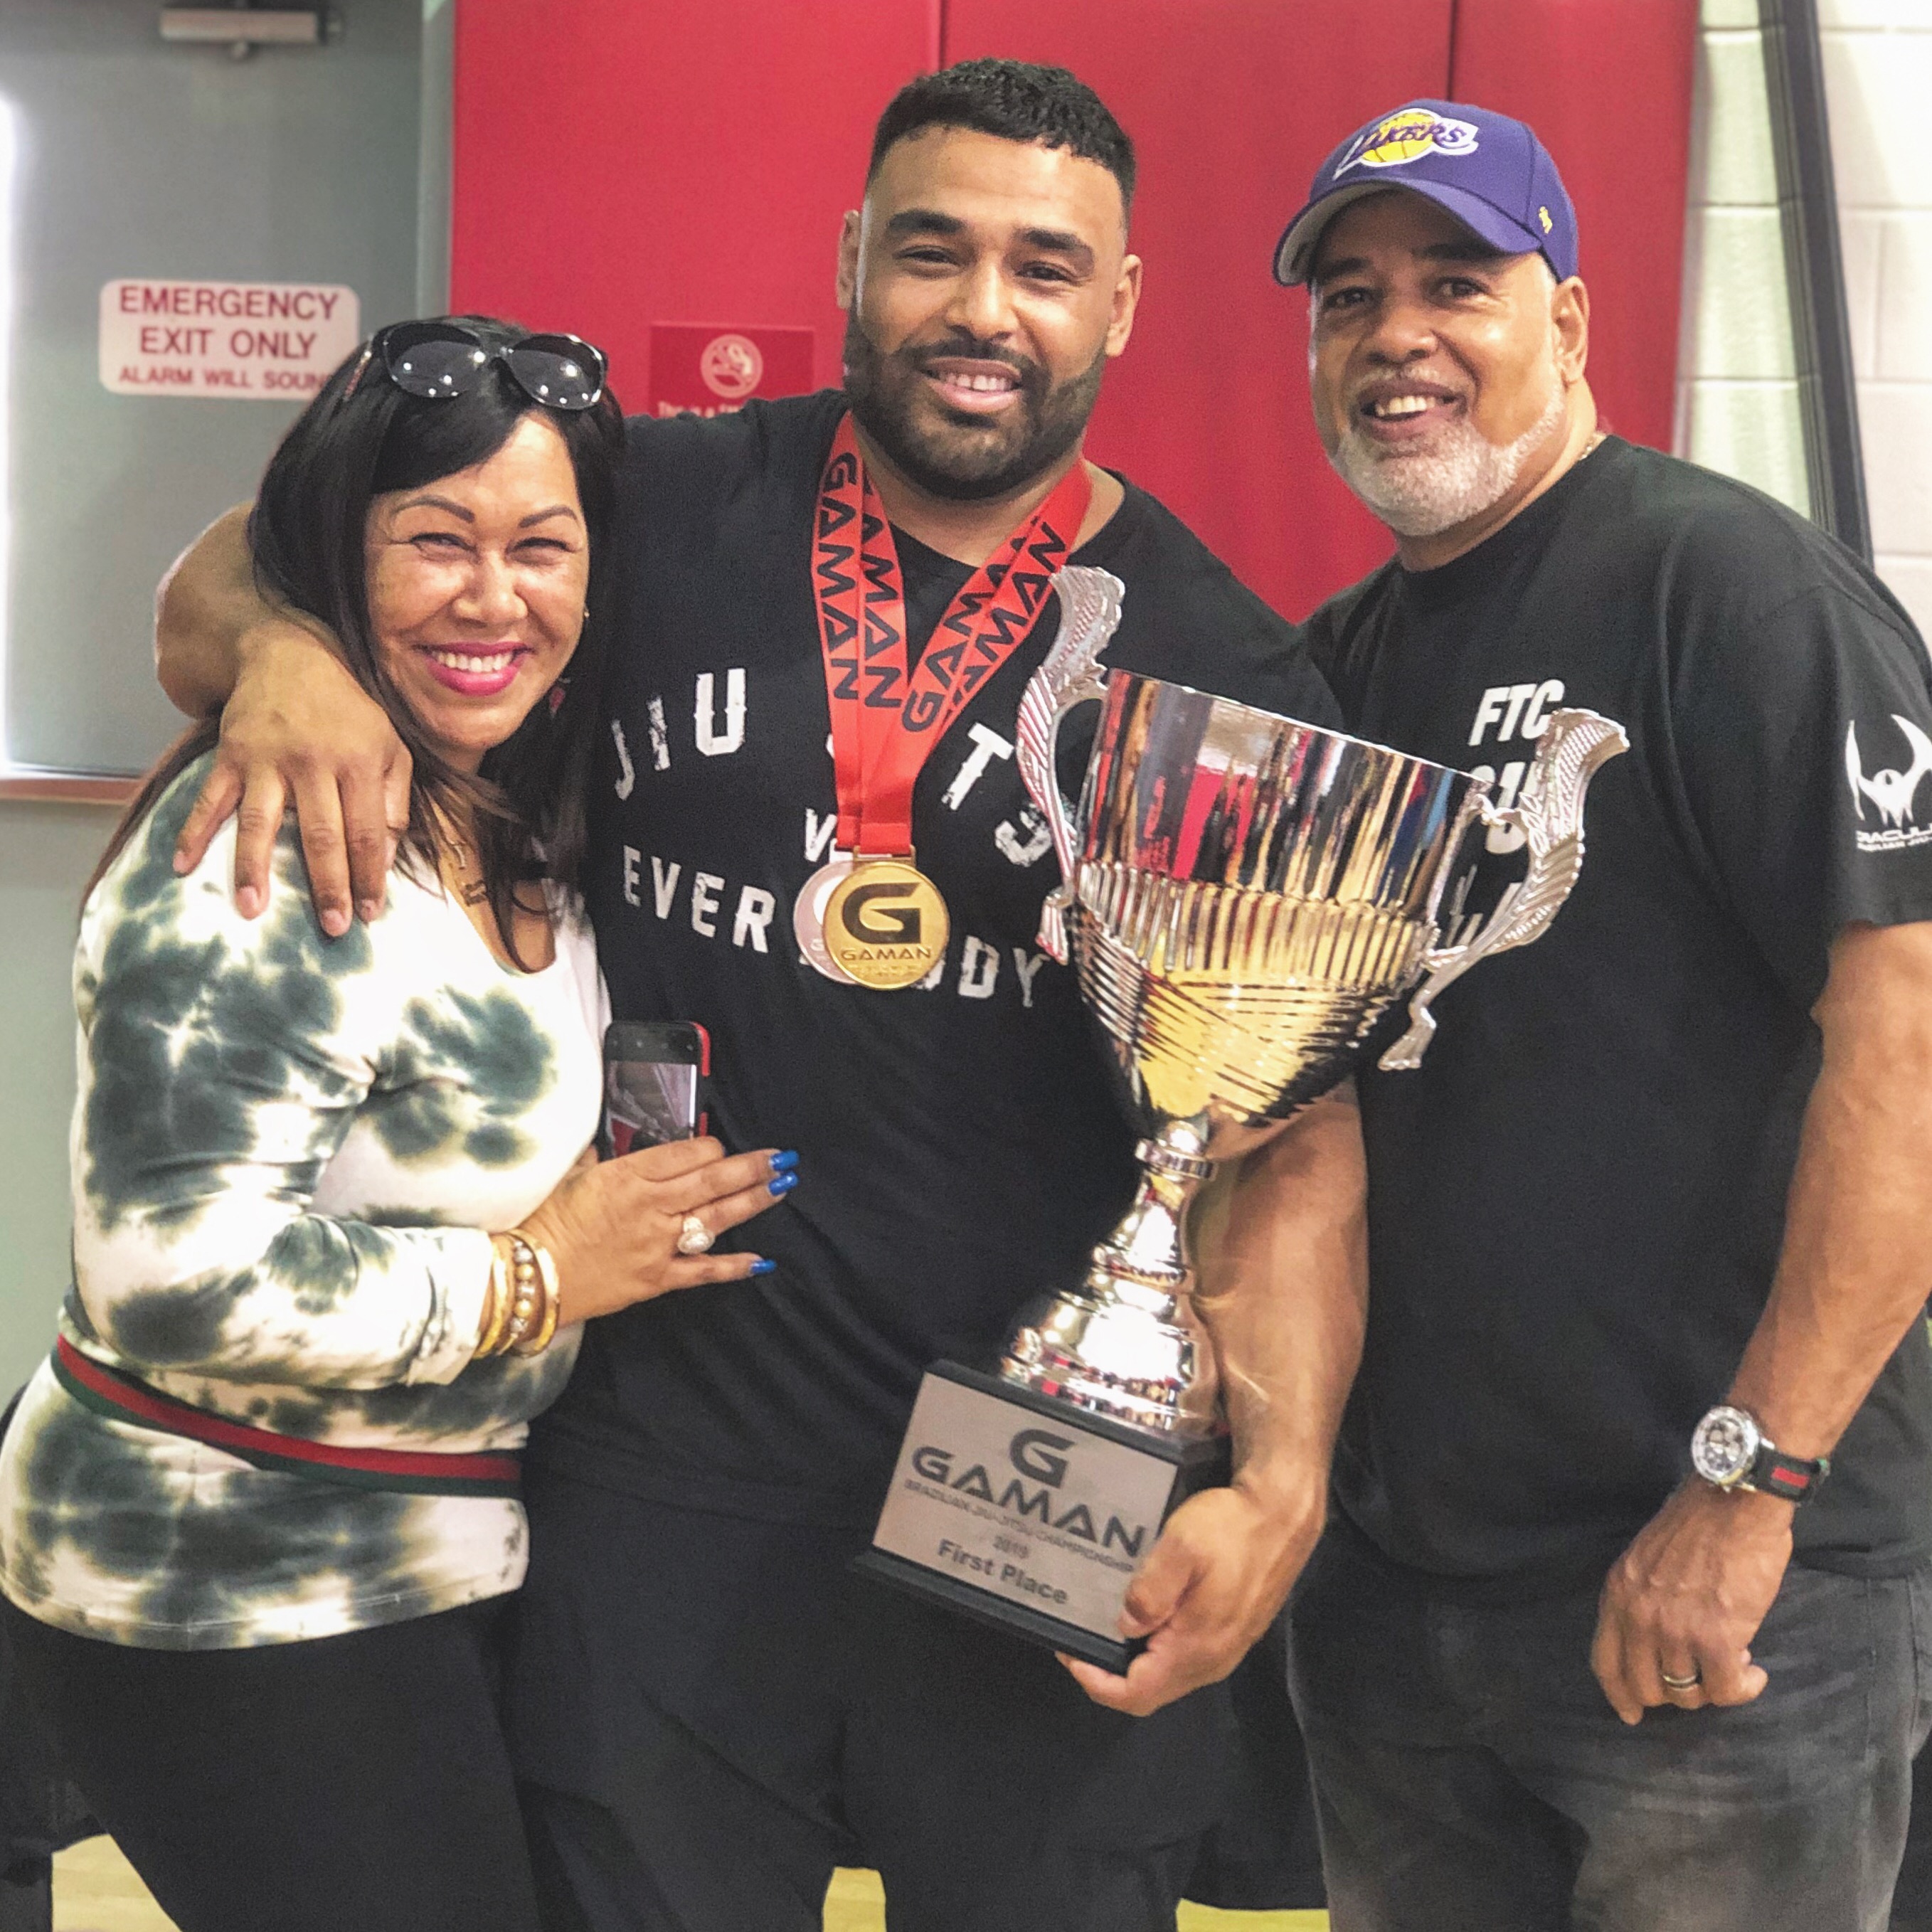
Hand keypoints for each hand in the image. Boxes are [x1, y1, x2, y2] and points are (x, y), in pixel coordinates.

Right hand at [174, 624, 408, 935]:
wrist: (289, 655)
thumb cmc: (349, 711)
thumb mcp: (390, 745)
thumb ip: (394, 798)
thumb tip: (385, 854)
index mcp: (360, 763)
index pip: (367, 831)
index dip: (369, 876)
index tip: (368, 914)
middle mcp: (314, 763)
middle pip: (321, 834)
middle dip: (327, 885)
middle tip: (330, 928)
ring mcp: (268, 760)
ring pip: (261, 822)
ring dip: (254, 868)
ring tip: (252, 911)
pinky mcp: (232, 755)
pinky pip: (210, 798)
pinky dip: (194, 831)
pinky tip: (182, 865)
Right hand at [520, 1138, 795, 1324]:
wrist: (522, 1276)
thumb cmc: (540, 1221)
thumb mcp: (570, 1176)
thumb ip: (598, 1160)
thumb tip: (606, 1148)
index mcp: (629, 1174)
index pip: (688, 1152)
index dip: (711, 1147)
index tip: (720, 1147)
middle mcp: (650, 1206)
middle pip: (713, 1179)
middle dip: (752, 1166)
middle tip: (782, 1158)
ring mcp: (657, 1244)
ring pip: (716, 1218)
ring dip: (753, 1201)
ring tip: (782, 1187)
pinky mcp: (655, 1279)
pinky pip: (702, 1272)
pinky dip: (734, 1266)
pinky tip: (761, 1260)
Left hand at [1059, 1477, 1322, 1716]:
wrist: (1282, 1515)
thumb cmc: (1231, 1528)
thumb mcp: (1183, 1547)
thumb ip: (1150, 1590)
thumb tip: (1123, 1627)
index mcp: (1196, 1649)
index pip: (1136, 1694)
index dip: (1095, 1682)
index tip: (1068, 1650)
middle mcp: (1211, 1662)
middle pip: (1149, 1691)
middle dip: (1108, 1672)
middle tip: (1078, 1635)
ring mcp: (1223, 1650)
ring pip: (1166, 1675)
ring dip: (1130, 1660)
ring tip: (1101, 1622)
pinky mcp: (1230, 1633)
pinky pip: (1181, 1656)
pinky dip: (1153, 1646)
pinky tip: (1140, 1614)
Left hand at [1590, 1480, 1793, 1723]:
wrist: (1734, 1502)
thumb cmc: (1697, 1524)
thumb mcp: (1646, 1558)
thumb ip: (1642, 1598)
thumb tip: (1655, 1641)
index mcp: (1618, 1594)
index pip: (1606, 1662)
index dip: (1619, 1695)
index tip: (1631, 1716)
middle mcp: (1639, 1617)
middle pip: (1647, 1687)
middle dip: (1675, 1695)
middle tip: (1702, 1680)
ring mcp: (1676, 1631)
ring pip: (1688, 1694)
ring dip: (1714, 1687)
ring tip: (1735, 1663)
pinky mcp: (1717, 1639)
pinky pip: (1725, 1690)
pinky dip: (1743, 1688)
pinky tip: (1754, 1673)